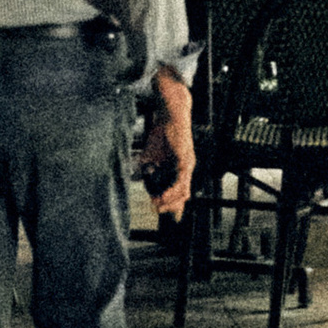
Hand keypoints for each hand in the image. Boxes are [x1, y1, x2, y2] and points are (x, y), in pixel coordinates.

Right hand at [141, 70, 194, 217]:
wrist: (169, 114)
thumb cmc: (161, 133)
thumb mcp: (151, 155)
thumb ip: (147, 168)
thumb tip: (139, 179)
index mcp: (179, 169)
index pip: (179, 192)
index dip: (172, 205)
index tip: (162, 213)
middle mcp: (186, 169)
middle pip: (183, 196)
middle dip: (170, 207)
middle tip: (156, 210)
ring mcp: (187, 165)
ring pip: (183, 191)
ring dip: (170, 201)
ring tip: (158, 205)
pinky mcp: (185, 160)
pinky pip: (181, 180)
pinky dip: (172, 190)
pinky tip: (164, 195)